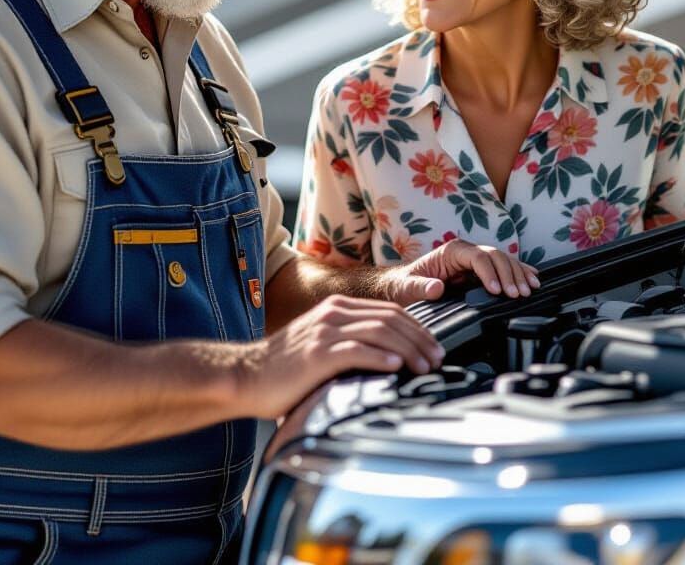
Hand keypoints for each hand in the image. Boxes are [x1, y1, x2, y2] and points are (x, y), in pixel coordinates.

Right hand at [235, 294, 443, 418]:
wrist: (246, 376)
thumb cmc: (285, 370)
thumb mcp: (322, 346)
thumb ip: (350, 345)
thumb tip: (389, 361)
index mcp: (337, 307)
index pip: (389, 311)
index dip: (417, 329)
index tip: (434, 350)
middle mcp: (334, 313)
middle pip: (390, 318)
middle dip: (420, 339)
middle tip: (438, 361)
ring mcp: (325, 331)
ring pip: (379, 331)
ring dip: (408, 350)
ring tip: (424, 368)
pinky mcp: (317, 353)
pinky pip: (356, 350)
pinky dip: (380, 357)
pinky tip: (395, 367)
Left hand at [383, 238, 540, 303]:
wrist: (403, 287)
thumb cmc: (404, 286)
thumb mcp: (407, 287)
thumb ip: (420, 287)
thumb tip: (436, 287)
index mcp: (450, 251)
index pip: (477, 256)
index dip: (490, 272)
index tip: (498, 291)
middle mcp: (465, 252)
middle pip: (495, 256)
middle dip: (509, 274)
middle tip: (518, 294)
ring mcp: (474, 260)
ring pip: (503, 260)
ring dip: (518, 274)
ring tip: (529, 290)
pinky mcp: (480, 271)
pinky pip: (504, 268)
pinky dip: (520, 272)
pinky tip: (533, 278)